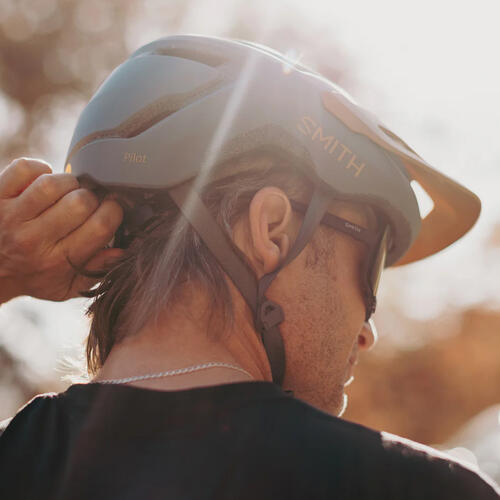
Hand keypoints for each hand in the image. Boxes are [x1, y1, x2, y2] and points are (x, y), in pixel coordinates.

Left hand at [0, 158, 123, 303]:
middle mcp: (34, 240)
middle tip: (88, 203)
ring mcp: (12, 216)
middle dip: (93, 198)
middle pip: (81, 202)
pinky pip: (25, 168)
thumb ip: (96, 271)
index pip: (101, 227)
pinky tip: (44, 182)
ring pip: (54, 183)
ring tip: (68, 191)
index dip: (115, 211)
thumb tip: (122, 252)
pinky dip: (40, 168)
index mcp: (58, 261)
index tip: (112, 209)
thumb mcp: (66, 286)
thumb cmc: (32, 277)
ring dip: (69, 182)